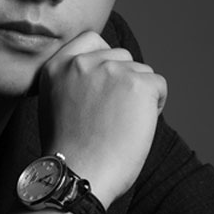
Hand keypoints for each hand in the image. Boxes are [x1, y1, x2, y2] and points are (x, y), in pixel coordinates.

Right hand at [38, 31, 166, 206]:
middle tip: (113, 114)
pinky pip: (159, 85)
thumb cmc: (69, 150)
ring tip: (122, 125)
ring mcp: (111, 70)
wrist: (79, 174)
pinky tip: (136, 128)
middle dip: (124, 80)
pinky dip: (154, 106)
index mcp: (57, 66)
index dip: (105, 59)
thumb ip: (72, 81)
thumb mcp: (54, 104)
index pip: (91, 39)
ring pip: (142, 71)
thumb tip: (104, 72)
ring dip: (139, 94)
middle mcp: (82, 62)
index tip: (105, 85)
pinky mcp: (138, 84)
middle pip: (121, 55)